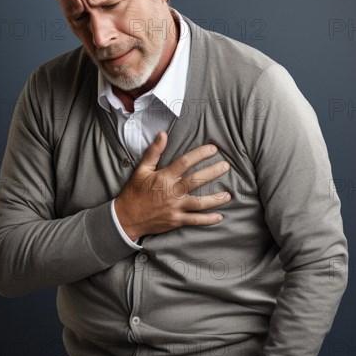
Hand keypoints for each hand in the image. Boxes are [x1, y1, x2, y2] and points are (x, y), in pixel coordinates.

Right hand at [114, 131, 230, 239]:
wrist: (126, 217)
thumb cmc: (134, 191)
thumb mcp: (141, 169)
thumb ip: (154, 152)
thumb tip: (163, 134)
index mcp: (164, 177)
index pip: (185, 162)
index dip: (200, 154)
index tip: (213, 149)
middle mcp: (171, 192)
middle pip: (196, 180)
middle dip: (212, 172)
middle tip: (226, 166)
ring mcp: (174, 207)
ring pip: (199, 203)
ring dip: (215, 199)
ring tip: (228, 194)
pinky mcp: (175, 220)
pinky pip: (194, 220)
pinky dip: (207, 220)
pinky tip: (219, 217)